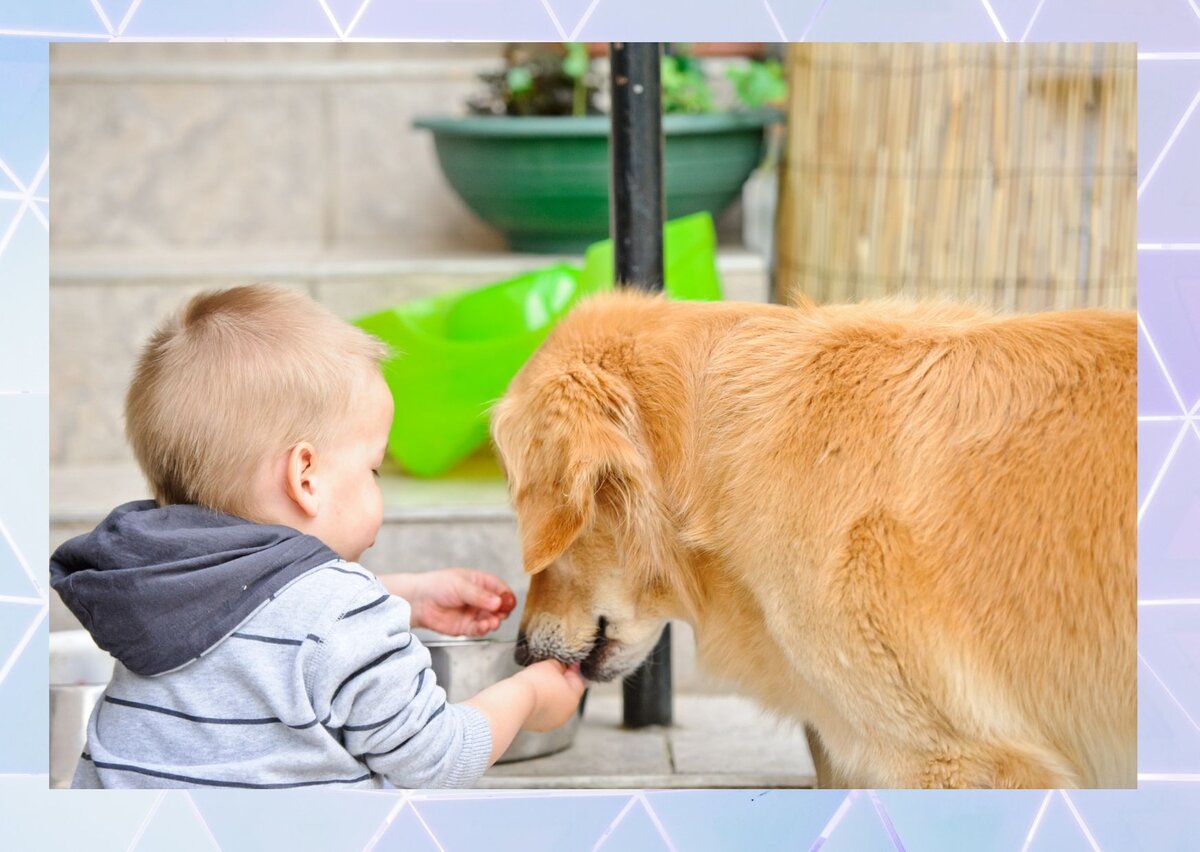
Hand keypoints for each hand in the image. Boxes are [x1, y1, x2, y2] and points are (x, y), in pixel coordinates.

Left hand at [401, 569, 516, 636]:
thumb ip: (480, 595)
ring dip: (494, 622)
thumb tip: (498, 602)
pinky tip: (483, 627)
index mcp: (481, 583)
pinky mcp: (466, 627)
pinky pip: (480, 630)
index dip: (507, 597)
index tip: (508, 603)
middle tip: (500, 615)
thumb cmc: (437, 585)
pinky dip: (483, 629)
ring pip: (492, 620)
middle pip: (500, 607)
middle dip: (502, 612)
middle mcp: (480, 599)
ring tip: (491, 622)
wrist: (418, 601)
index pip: (501, 590)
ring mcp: (474, 613)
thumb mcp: (461, 586)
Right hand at [516, 660, 585, 731]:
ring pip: (555, 705)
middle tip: (546, 674)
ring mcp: (553, 722)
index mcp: (574, 698)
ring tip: (536, 686)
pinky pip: (543, 713)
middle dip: (558, 684)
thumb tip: (562, 667)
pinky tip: (531, 698)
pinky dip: (539, 706)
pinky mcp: (539, 726)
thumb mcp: (550, 665)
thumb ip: (560, 665)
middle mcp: (567, 713)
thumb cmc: (534, 683)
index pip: (577, 680)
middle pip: (566, 694)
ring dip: (549, 696)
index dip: (568, 670)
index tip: (560, 664)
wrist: (516, 700)